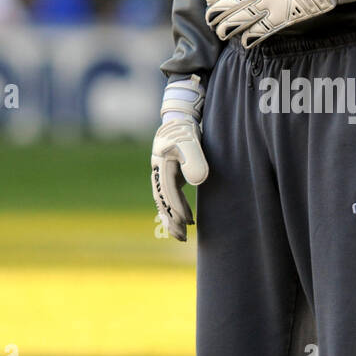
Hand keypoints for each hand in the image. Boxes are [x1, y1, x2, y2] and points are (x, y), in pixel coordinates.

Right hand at [151, 74, 208, 241]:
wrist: (180, 118)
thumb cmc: (187, 129)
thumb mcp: (192, 141)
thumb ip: (195, 159)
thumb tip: (197, 182)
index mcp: (162, 163)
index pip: (168, 190)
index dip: (176, 206)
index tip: (186, 221)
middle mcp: (158, 170)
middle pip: (161, 199)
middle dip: (171, 219)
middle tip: (182, 237)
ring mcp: (163, 173)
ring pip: (164, 200)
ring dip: (172, 218)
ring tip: (182, 236)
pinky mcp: (170, 175)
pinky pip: (171, 196)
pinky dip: (177, 209)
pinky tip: (188, 219)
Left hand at [205, 0, 355, 47]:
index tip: (208, 2)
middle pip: (231, 5)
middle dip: (217, 15)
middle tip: (210, 21)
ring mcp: (270, 7)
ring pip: (241, 20)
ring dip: (228, 28)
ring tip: (222, 33)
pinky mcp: (280, 20)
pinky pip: (260, 32)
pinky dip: (249, 39)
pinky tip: (244, 42)